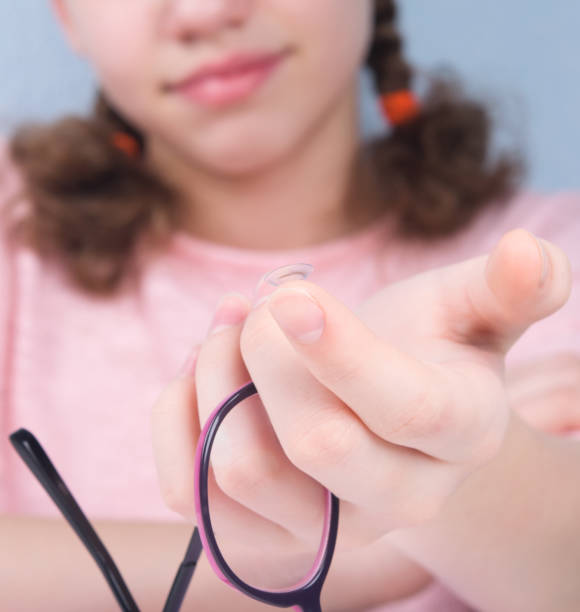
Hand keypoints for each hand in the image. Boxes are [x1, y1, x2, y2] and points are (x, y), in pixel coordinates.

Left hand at [152, 230, 570, 556]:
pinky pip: (190, 488)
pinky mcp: (260, 538)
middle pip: (316, 442)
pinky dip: (179, 413)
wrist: (380, 410)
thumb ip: (508, 286)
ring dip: (215, 375)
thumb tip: (526, 249)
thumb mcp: (469, 311)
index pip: (405, 407)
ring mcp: (325, 529)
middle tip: (262, 307)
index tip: (290, 296)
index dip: (342, 349)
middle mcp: (397, 500)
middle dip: (267, 353)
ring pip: (240, 468)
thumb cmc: (422, 350)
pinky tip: (206, 375)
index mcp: (458, 435)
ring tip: (230, 332)